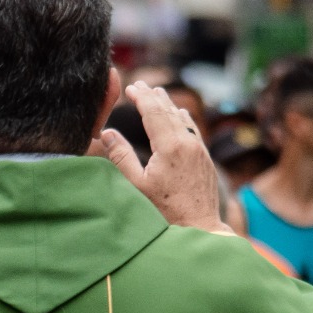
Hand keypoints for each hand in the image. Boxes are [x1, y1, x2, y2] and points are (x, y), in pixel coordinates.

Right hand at [103, 82, 228, 232]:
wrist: (200, 227)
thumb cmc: (164, 210)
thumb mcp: (136, 185)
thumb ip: (121, 157)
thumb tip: (107, 133)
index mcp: (169, 146)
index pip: (153, 111)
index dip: (140, 97)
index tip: (130, 87)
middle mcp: (187, 143)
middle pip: (168, 110)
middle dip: (153, 96)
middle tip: (140, 85)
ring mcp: (200, 150)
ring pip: (183, 118)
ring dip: (168, 105)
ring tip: (157, 94)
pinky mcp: (205, 159)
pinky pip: (193, 130)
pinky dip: (183, 118)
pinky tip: (181, 114)